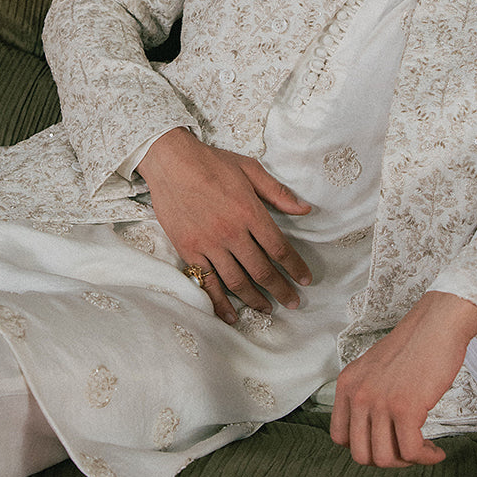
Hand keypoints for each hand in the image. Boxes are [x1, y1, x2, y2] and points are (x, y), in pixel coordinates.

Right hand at [137, 127, 311, 322]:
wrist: (170, 161)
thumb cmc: (213, 163)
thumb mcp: (250, 169)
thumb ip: (278, 192)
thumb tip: (306, 209)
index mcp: (250, 212)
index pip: (279, 248)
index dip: (295, 267)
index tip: (306, 280)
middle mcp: (231, 232)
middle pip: (261, 270)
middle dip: (280, 289)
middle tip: (293, 302)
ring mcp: (208, 244)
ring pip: (236, 281)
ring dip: (254, 299)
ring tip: (268, 310)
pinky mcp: (188, 250)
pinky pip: (206, 282)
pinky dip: (219, 302)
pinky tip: (230, 315)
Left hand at [330, 291, 476, 467]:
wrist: (437, 325)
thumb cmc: (414, 347)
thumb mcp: (374, 370)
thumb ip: (367, 396)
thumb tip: (374, 434)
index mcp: (347, 386)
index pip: (340, 438)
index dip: (363, 448)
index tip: (385, 444)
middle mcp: (358, 395)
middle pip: (361, 455)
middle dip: (387, 461)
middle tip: (407, 451)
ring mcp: (380, 402)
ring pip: (384, 459)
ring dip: (407, 462)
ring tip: (423, 450)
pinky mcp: (405, 407)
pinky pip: (410, 451)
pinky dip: (426, 458)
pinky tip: (436, 452)